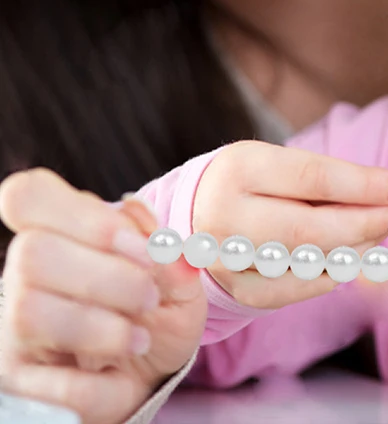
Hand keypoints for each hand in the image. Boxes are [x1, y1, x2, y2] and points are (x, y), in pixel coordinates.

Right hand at [0, 168, 206, 423]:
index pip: (29, 195)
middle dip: (108, 277)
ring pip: (30, 312)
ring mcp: (12, 326)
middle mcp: (23, 273)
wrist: (151, 369)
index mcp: (60, 230)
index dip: (87, 217)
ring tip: (140, 338)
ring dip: (101, 329)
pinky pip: (50, 381)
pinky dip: (100, 385)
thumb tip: (144, 220)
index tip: (141, 246)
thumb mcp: (177, 275)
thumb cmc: (158, 307)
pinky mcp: (16, 380)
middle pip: (33, 252)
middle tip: (150, 297)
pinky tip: (122, 377)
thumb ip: (166, 250)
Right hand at [192, 140, 387, 308]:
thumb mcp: (281, 163)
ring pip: (310, 262)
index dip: (361, 184)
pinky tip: (352, 256)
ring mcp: (229, 259)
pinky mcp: (240, 291)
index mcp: (239, 168)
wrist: (198, 212)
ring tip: (380, 231)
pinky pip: (301, 289)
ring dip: (357, 249)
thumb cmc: (256, 181)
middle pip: (311, 227)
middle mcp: (225, 216)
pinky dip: (334, 273)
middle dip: (365, 222)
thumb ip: (330, 177)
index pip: (312, 177)